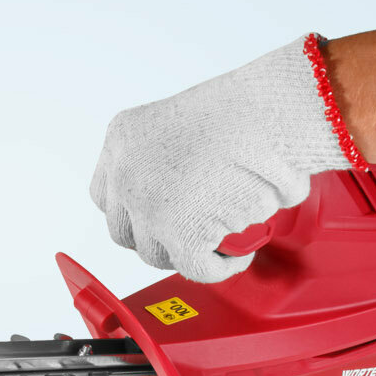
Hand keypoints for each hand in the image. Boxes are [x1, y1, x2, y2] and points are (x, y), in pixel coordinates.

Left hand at [89, 35, 352, 283]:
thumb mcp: (181, 118)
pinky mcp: (181, 236)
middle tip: (189, 232)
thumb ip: (164, 157)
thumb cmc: (243, 107)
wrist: (268, 113)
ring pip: (155, 254)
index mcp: (123, 139)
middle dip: (156, 237)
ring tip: (217, 240)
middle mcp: (127, 175)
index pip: (106, 195)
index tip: (155, 214)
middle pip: (125, 231)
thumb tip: (176, 196)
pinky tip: (237, 256)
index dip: (133, 211)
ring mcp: (150, 209)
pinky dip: (219, 267)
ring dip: (185, 253)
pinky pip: (196, 268)